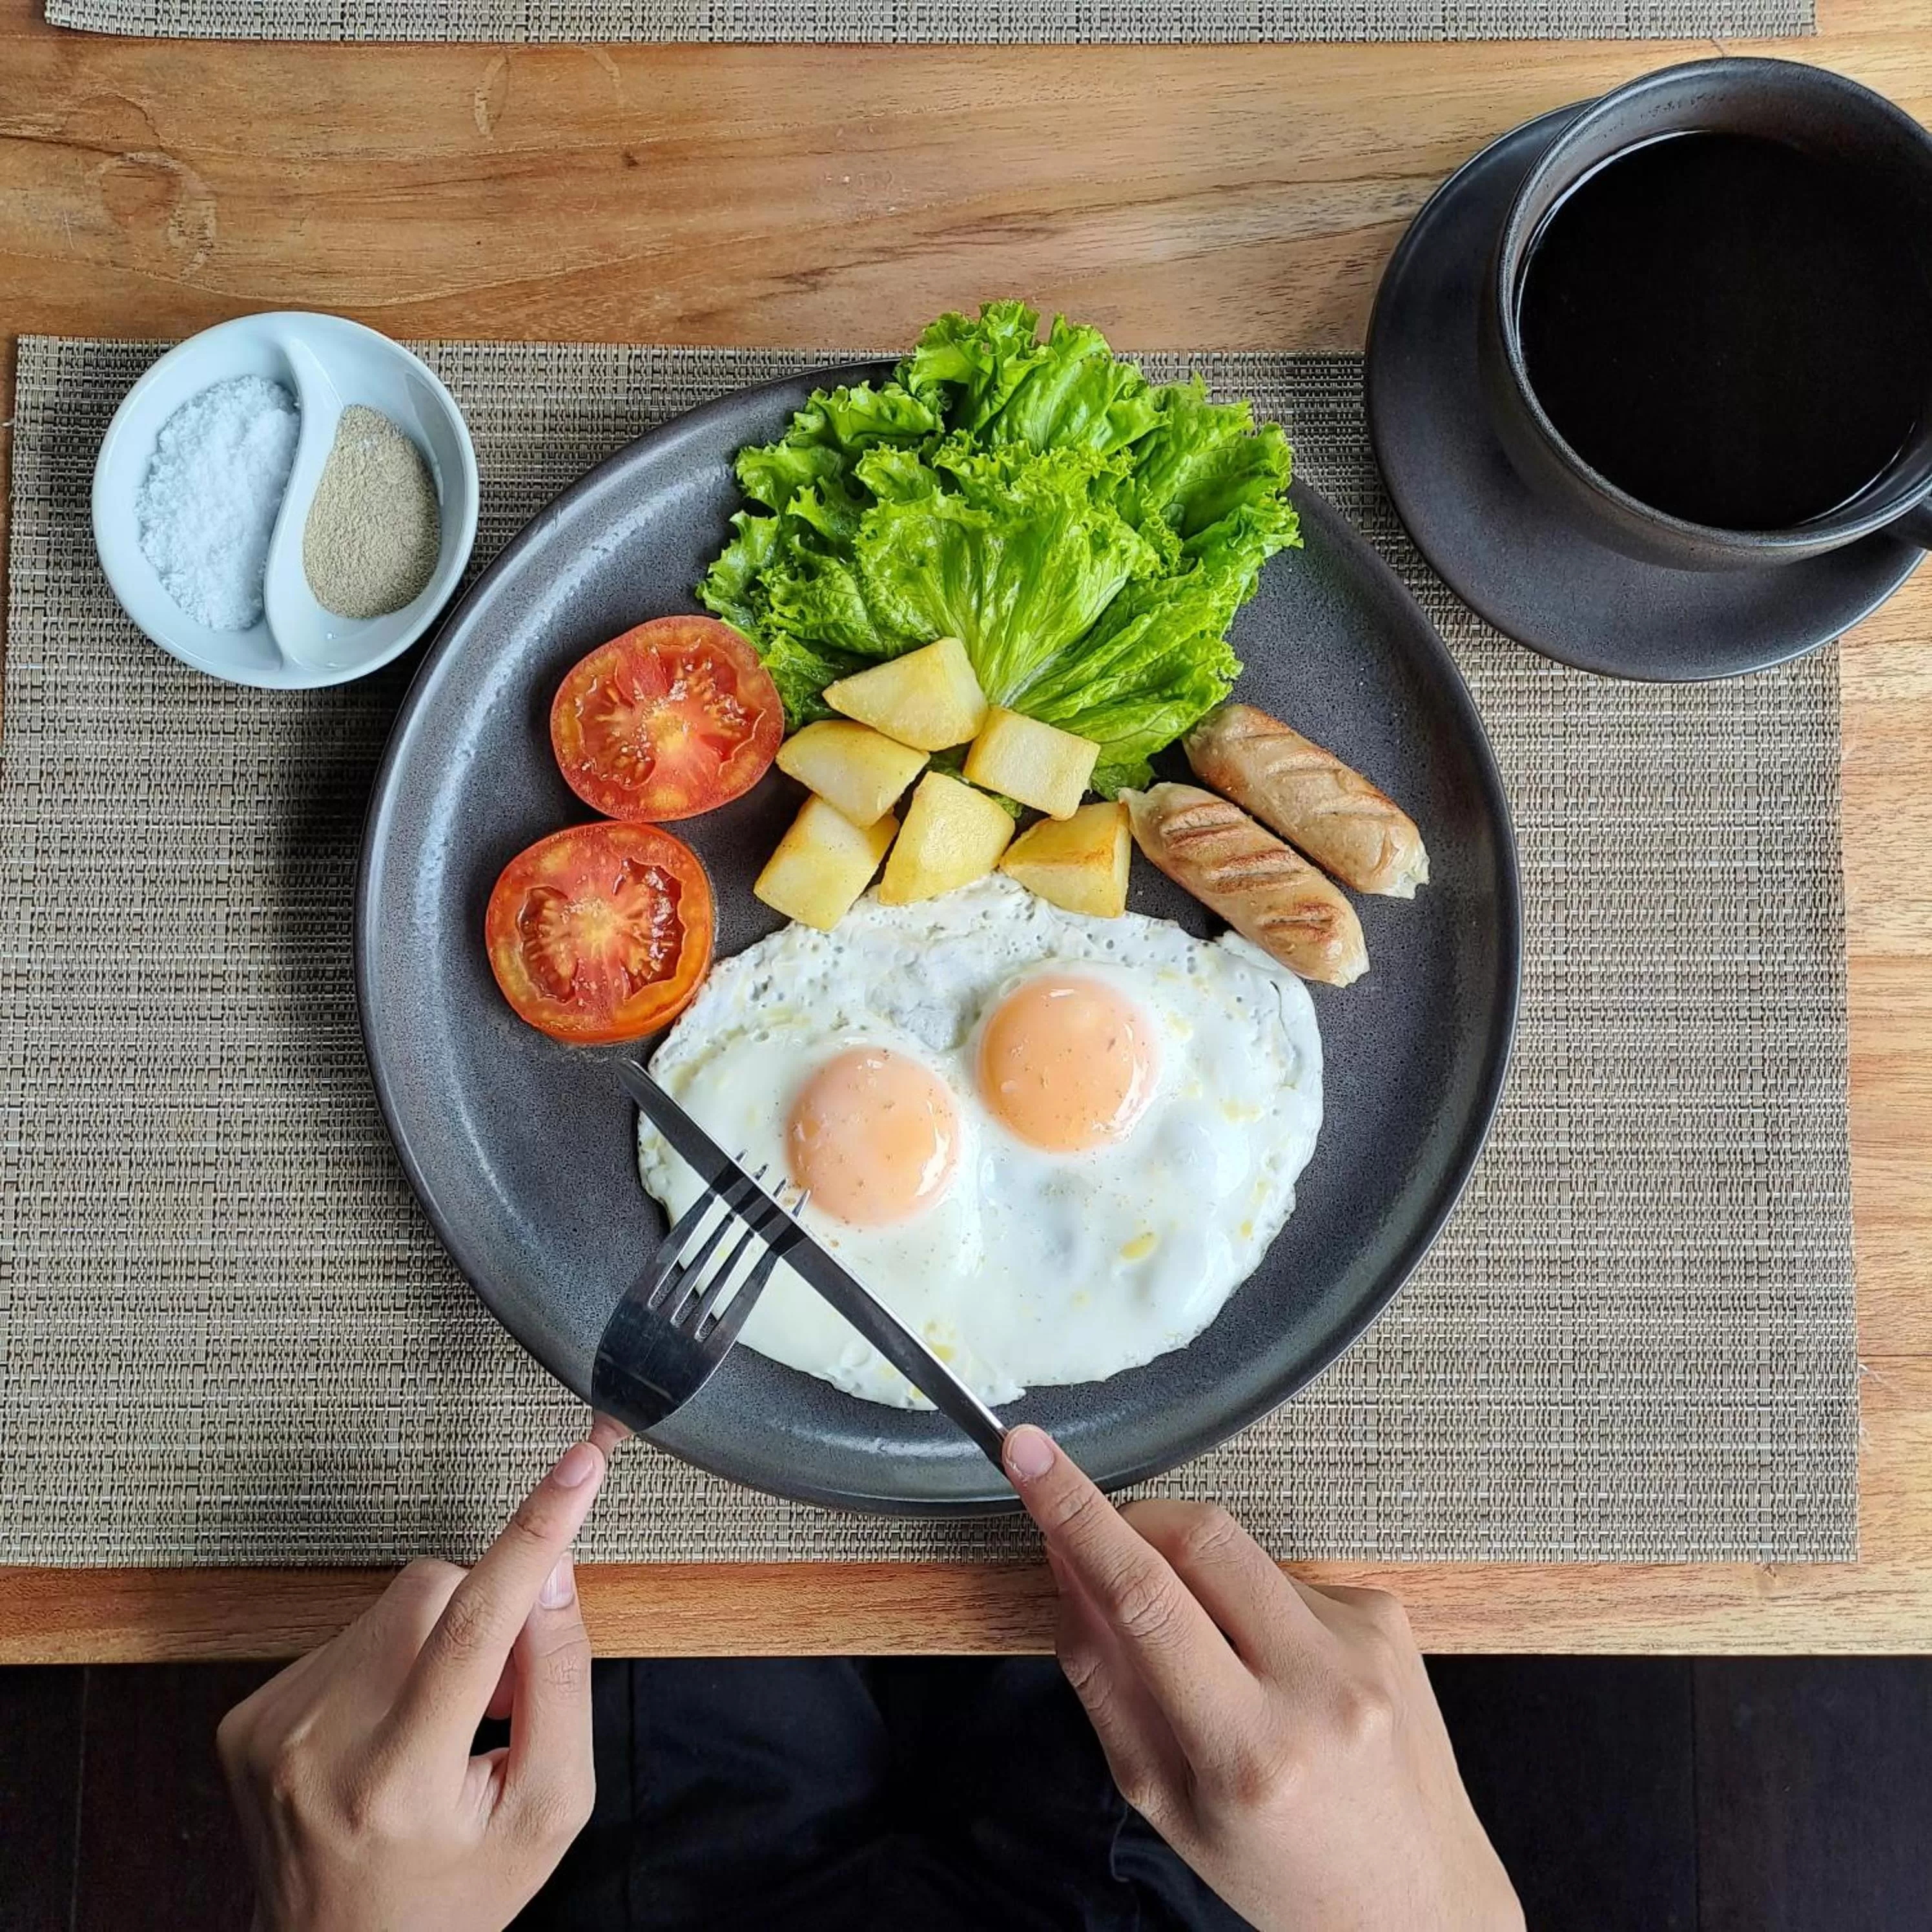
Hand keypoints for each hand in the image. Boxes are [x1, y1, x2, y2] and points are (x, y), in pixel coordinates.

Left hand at [218, 1441, 607, 1931]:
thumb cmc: (454, 1894)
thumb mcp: (548, 1809)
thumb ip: (562, 1683)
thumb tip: (550, 1572)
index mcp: (400, 1783)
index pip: (475, 1626)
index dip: (534, 1534)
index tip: (578, 1467)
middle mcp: (319, 1750)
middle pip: (434, 1591)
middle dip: (482, 1615)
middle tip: (491, 1703)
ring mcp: (271, 1731)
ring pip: (392, 1602)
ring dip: (432, 1640)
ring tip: (433, 1728)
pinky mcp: (246, 1717)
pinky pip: (347, 1630)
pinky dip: (384, 1662)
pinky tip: (385, 1728)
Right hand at [1003, 1425, 1520, 1931]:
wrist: (1420, 1904)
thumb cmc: (1279, 1869)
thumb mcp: (1163, 1799)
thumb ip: (1102, 1676)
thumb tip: (1065, 1561)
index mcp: (1246, 1752)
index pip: (1145, 1596)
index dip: (1076, 1513)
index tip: (1031, 1453)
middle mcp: (1317, 1687)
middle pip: (1197, 1536)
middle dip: (1133, 1524)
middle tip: (1102, 1550)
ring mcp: (1365, 1644)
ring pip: (1240, 1551)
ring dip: (1200, 1581)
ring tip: (1222, 1665)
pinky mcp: (1390, 1616)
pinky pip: (1288, 1575)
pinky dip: (1258, 1607)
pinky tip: (1281, 1673)